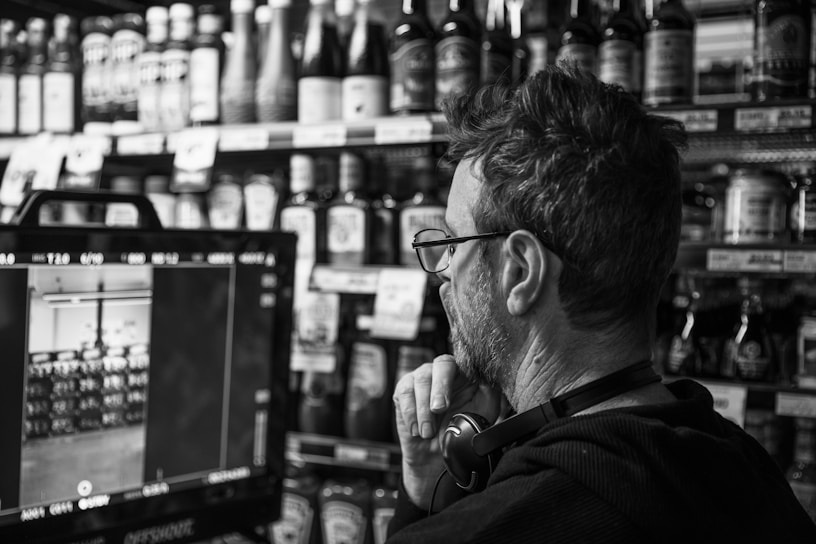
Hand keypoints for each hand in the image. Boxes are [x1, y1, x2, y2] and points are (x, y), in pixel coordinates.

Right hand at [392, 354, 501, 509]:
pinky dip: (410, 413)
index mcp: (463, 372)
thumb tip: (495, 377)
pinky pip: (402, 393)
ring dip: (423, 409)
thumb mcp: (484, 411)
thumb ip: (490, 391)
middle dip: (438, 389)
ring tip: (428, 432)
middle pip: (438, 364)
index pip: (460, 361)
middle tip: (439, 410)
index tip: (451, 399)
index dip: (455, 378)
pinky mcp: (403, 391)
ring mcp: (421, 379)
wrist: (438, 457)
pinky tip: (417, 430)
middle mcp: (441, 371)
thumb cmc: (463, 431)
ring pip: (419, 379)